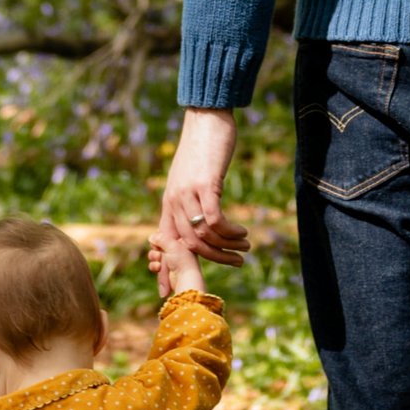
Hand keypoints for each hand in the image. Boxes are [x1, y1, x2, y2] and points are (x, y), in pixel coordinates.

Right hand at [148, 228, 205, 298]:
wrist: (185, 279)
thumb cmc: (182, 260)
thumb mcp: (172, 244)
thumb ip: (160, 238)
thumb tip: (151, 237)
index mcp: (181, 241)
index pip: (166, 235)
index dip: (160, 237)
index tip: (159, 239)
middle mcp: (176, 250)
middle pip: (159, 244)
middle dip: (155, 248)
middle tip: (158, 250)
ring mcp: (171, 260)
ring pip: (155, 255)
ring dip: (153, 256)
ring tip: (158, 259)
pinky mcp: (166, 270)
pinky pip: (155, 265)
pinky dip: (154, 266)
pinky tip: (158, 267)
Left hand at [159, 107, 246, 269]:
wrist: (205, 118)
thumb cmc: (202, 148)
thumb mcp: (191, 178)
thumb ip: (192, 200)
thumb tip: (202, 221)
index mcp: (168, 202)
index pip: (165, 243)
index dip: (166, 269)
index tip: (168, 291)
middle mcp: (174, 201)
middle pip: (187, 245)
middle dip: (211, 260)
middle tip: (235, 264)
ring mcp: (187, 193)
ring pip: (202, 236)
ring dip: (226, 246)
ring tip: (245, 248)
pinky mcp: (204, 185)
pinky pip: (214, 220)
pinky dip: (229, 231)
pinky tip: (242, 232)